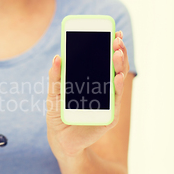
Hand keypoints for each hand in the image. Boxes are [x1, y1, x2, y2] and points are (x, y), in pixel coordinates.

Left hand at [46, 30, 129, 160]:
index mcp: (92, 82)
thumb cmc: (59, 115)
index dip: (110, 47)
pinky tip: (117, 77)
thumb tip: (57, 57)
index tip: (113, 32)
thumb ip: (55, 77)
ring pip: (118, 80)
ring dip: (119, 66)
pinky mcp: (110, 116)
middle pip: (114, 68)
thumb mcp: (54, 93)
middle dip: (117, 52)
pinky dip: (116, 87)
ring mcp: (108, 102)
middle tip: (117, 39)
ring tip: (117, 52)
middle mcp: (103, 90)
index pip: (104, 61)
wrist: (61, 140)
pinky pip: (115, 99)